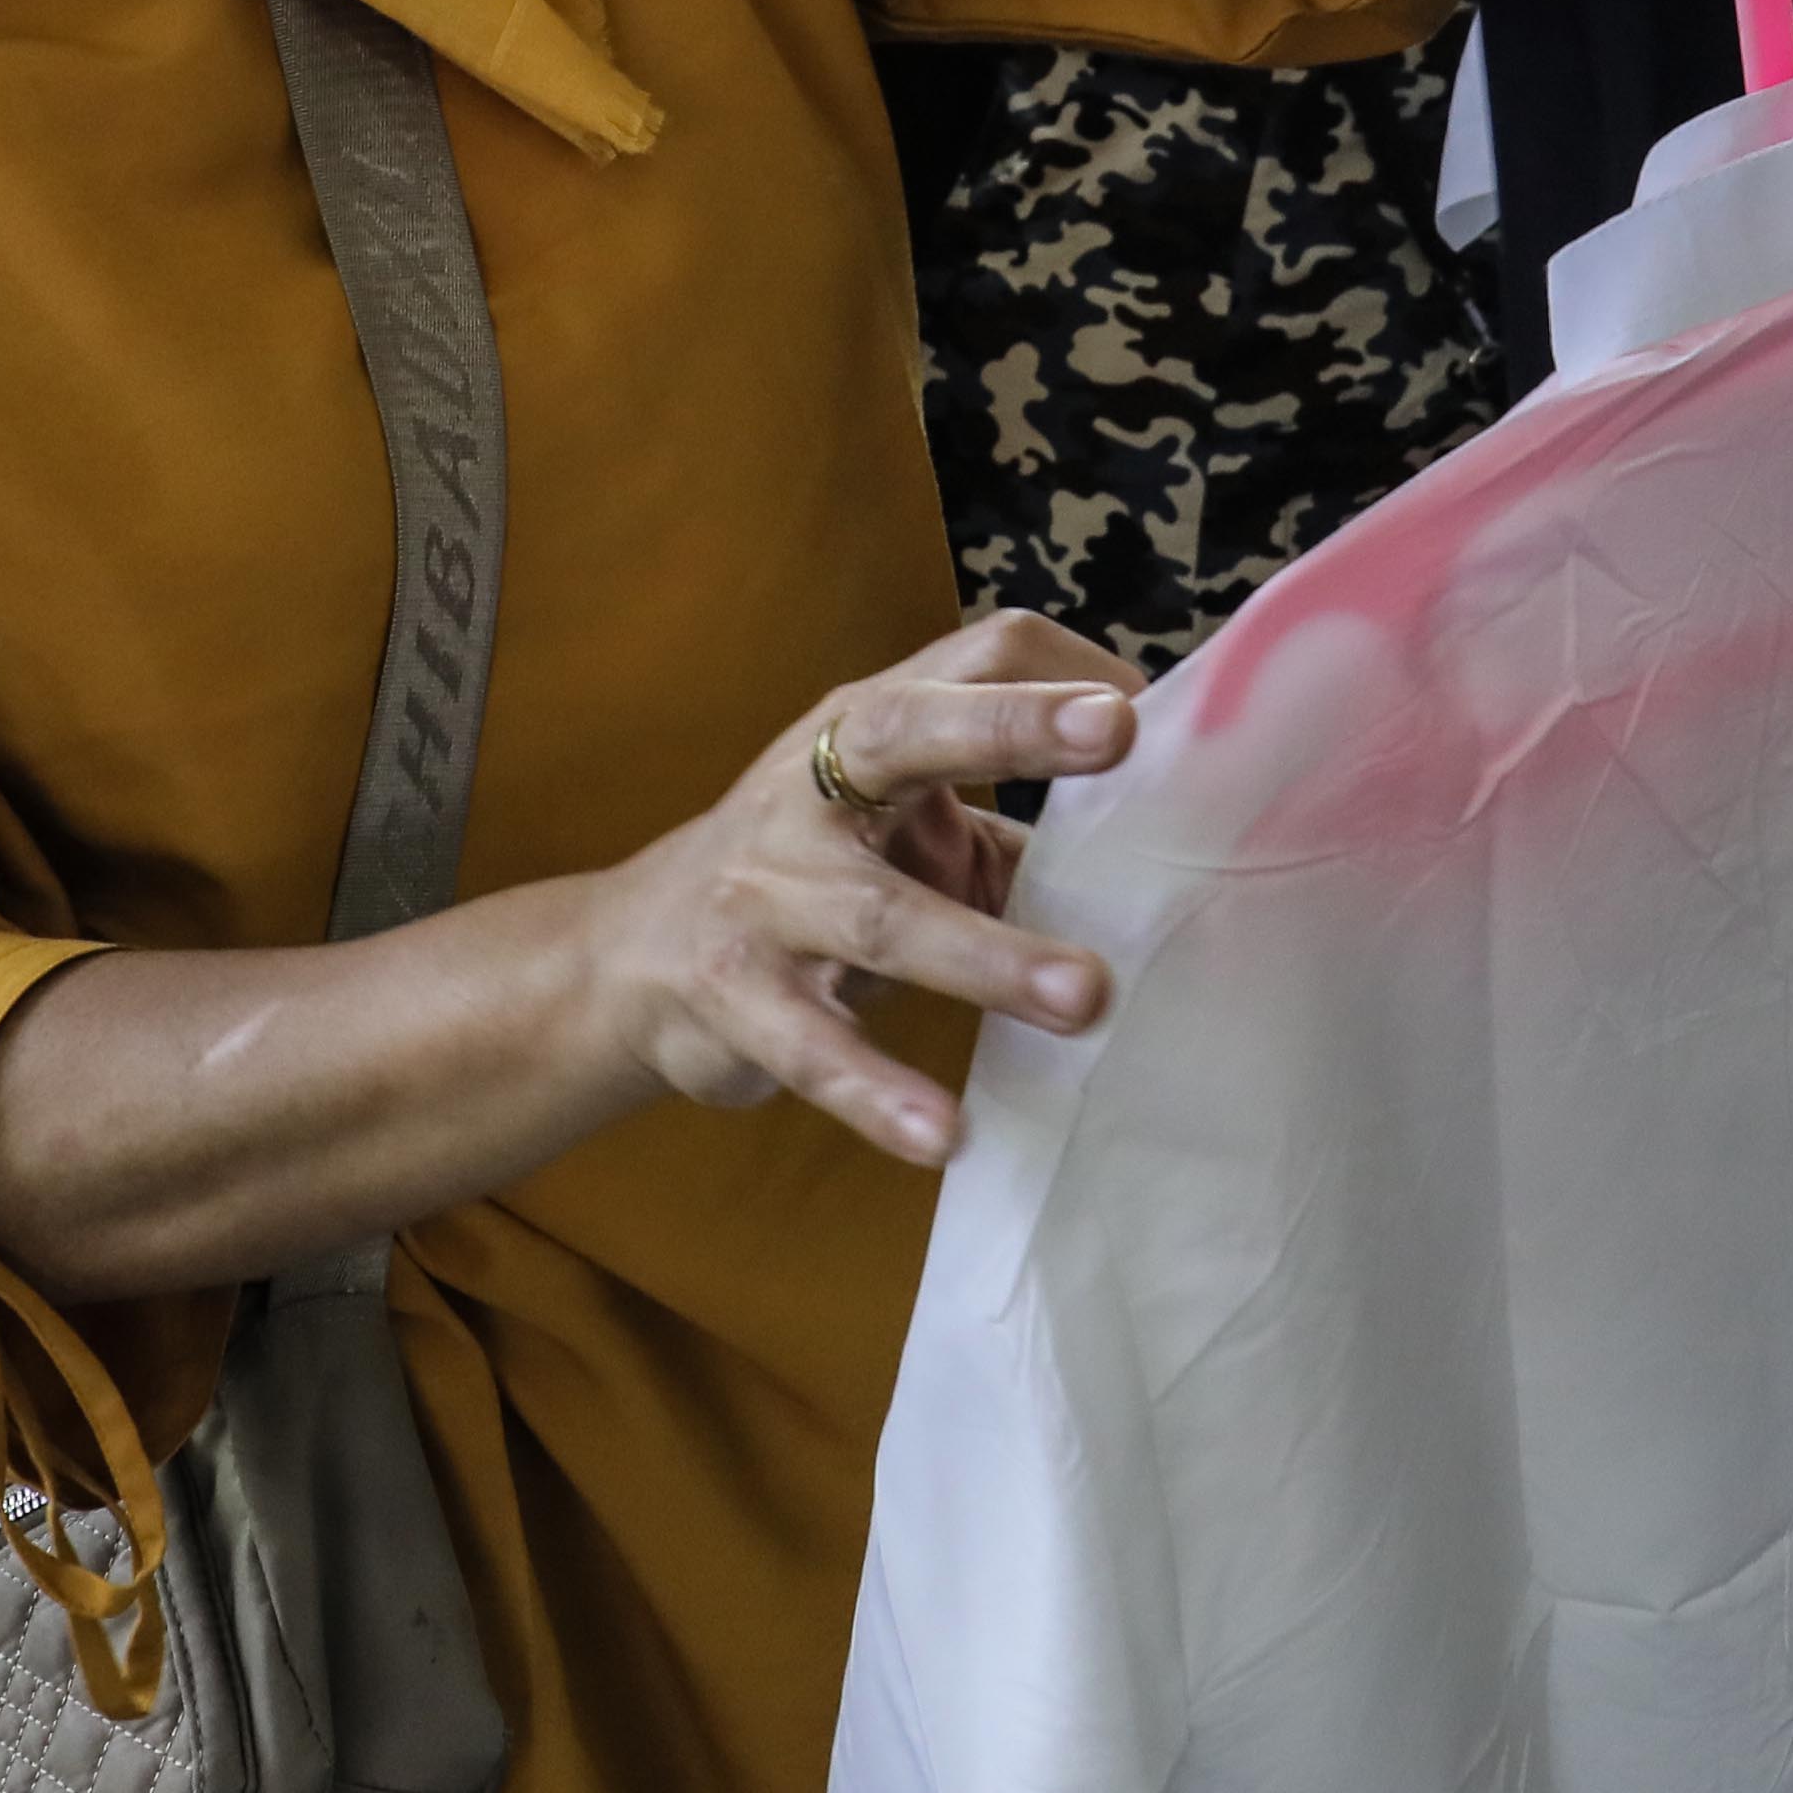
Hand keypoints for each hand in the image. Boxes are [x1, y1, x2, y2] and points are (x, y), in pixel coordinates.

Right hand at [570, 611, 1136, 1169]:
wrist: (630, 958)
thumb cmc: (807, 878)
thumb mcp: (897, 825)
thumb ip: (1001, 827)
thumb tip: (1163, 845)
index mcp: (867, 728)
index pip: (969, 657)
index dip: (1058, 673)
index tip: (1148, 710)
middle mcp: (811, 788)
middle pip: (906, 733)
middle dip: (1008, 728)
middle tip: (1115, 732)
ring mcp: (766, 890)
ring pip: (879, 915)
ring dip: (985, 955)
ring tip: (1086, 997)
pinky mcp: (733, 994)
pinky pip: (813, 1047)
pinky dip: (878, 1092)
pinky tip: (946, 1135)